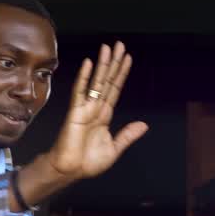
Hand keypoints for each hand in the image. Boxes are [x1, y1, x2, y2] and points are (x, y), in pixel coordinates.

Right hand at [45, 41, 148, 183]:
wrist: (70, 170)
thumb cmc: (88, 162)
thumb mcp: (114, 149)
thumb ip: (127, 135)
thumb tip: (144, 125)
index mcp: (105, 115)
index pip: (115, 89)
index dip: (121, 74)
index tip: (128, 58)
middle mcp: (96, 108)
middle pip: (107, 80)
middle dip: (113, 63)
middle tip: (119, 45)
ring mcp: (85, 108)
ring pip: (96, 82)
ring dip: (102, 65)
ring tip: (107, 48)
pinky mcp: (75, 112)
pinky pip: (80, 92)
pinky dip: (84, 78)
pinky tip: (89, 63)